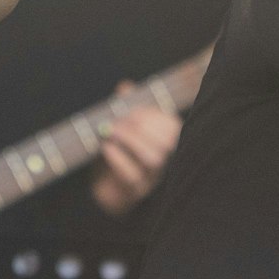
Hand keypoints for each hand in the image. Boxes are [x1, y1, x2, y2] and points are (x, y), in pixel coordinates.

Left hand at [89, 81, 181, 215]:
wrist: (105, 187)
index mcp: (165, 143)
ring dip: (131, 140)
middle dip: (142, 126)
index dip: (155, 116)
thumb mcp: (121, 128)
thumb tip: (126, 87)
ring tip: (111, 130)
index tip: (133, 109)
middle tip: (119, 119)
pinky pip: (132, 176)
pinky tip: (107, 147)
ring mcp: (152, 178)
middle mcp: (164, 162)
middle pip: (166, 143)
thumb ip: (125, 107)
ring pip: (153, 159)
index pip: (173, 127)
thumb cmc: (118, 152)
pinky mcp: (134, 191)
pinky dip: (119, 158)